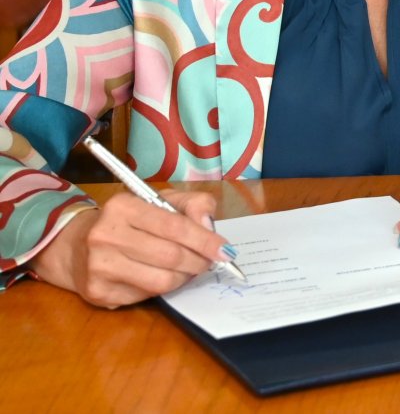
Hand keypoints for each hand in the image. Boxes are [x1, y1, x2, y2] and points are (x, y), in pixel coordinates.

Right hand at [27, 190, 227, 307]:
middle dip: (198, 262)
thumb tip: (209, 225)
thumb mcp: (160, 201)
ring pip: (162, 281)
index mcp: (122, 206)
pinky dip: (161, 289)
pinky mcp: (98, 292)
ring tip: (185, 269)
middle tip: (207, 262)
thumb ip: (192, 205)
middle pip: (171, 256)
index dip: (205, 241)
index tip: (225, 251)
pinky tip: (156, 276)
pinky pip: (146, 296)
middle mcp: (105, 235)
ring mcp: (98, 266)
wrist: (76, 246)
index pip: (175, 226)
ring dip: (183, 278)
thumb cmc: (128, 222)